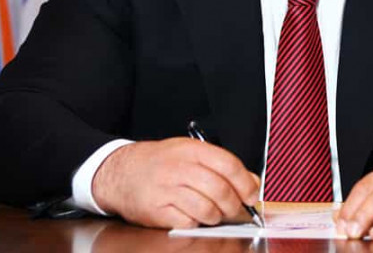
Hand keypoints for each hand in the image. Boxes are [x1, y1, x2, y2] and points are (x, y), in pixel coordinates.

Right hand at [91, 138, 259, 228]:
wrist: (120, 172)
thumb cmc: (159, 162)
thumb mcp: (190, 153)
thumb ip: (220, 165)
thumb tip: (251, 182)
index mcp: (191, 150)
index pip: (228, 165)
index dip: (245, 183)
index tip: (251, 194)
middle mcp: (179, 168)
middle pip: (219, 189)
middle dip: (233, 204)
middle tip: (235, 209)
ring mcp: (166, 189)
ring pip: (206, 208)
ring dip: (215, 216)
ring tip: (212, 213)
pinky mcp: (156, 210)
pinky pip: (187, 222)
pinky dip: (195, 222)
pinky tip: (191, 215)